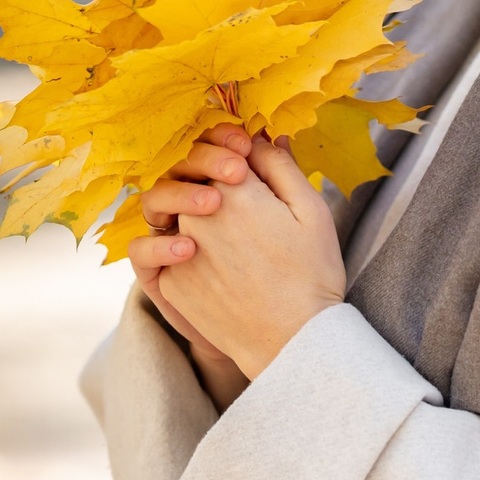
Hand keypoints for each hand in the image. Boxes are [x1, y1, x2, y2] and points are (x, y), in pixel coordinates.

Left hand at [130, 136, 344, 381]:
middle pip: (191, 179)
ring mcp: (178, 251)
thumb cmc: (311, 274)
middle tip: (239, 199)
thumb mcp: (312, 212)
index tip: (249, 164)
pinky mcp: (169, 283)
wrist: (292, 342)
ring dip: (193, 214)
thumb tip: (262, 136)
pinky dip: (186, 253)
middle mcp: (197, 216)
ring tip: (225, 233)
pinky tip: (217, 267)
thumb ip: (282, 167)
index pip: (219, 150)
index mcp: (234, 191)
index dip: (234, 152)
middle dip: (210, 180)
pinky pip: (167, 254)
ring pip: (173, 215)